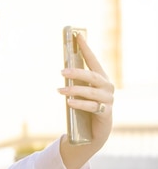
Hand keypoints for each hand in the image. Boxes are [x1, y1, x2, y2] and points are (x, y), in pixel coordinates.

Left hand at [58, 33, 114, 168]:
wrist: (93, 133)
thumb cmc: (84, 109)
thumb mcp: (78, 94)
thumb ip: (74, 82)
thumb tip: (62, 70)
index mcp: (100, 78)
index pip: (93, 60)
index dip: (86, 48)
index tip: (77, 35)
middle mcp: (107, 87)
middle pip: (92, 76)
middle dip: (77, 72)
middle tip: (62, 71)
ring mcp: (108, 100)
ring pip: (91, 92)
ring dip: (74, 90)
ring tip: (60, 90)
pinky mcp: (106, 113)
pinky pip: (92, 107)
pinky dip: (79, 104)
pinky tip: (69, 102)